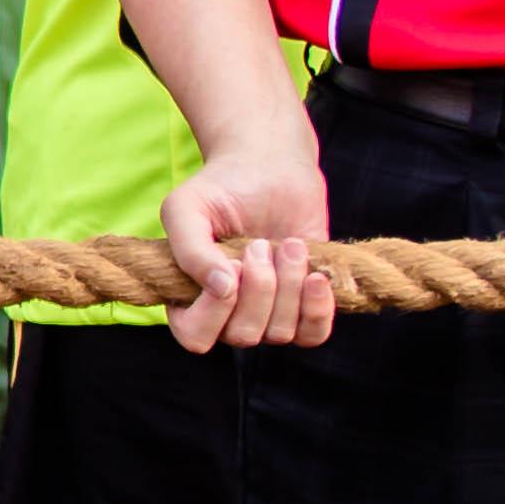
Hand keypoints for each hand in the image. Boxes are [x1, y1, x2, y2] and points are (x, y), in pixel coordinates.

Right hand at [156, 132, 331, 350]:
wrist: (271, 167)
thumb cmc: (222, 186)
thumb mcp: (187, 207)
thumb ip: (189, 249)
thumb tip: (221, 287)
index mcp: (189, 296)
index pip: (196, 336)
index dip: (215, 311)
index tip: (231, 263)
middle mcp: (227, 313)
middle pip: (243, 335)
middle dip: (258, 288)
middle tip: (259, 244)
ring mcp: (268, 313)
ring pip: (279, 332)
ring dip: (288, 285)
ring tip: (288, 245)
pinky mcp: (305, 306)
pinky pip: (313, 334)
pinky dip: (318, 308)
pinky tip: (315, 275)